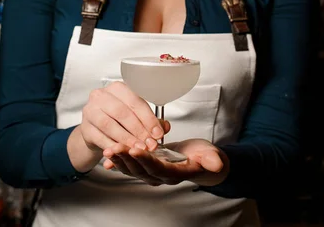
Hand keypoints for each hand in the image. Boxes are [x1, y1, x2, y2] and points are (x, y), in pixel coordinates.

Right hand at [80, 81, 166, 152]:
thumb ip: (151, 121)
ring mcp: (90, 110)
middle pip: (122, 112)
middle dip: (138, 130)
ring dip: (126, 139)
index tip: (157, 133)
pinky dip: (113, 146)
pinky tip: (122, 152)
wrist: (96, 130)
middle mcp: (101, 95)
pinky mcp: (85, 127)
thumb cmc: (118, 120)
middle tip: (149, 144)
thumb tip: (165, 126)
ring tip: (138, 149)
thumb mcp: (136, 117)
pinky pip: (100, 138)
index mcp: (118, 88)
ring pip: (109, 125)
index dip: (148, 119)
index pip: (135, 101)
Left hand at [102, 139, 229, 186]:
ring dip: (119, 160)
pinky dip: (118, 163)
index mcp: (176, 173)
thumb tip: (217, 164)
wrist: (201, 162)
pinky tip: (107, 159)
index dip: (146, 159)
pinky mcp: (147, 168)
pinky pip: (130, 167)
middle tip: (114, 147)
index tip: (135, 149)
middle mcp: (161, 177)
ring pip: (132, 169)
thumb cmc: (205, 157)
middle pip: (141, 169)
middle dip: (126, 158)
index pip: (158, 167)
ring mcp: (152, 174)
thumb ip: (212, 160)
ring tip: (108, 150)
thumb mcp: (211, 155)